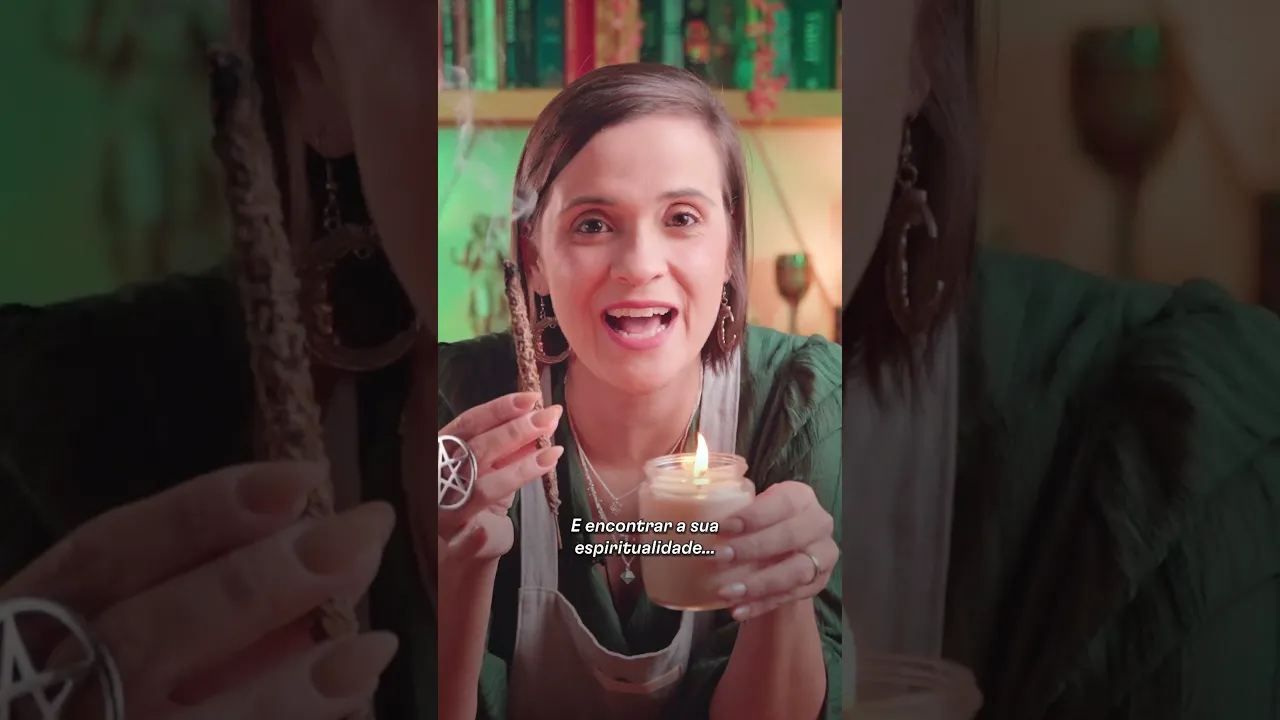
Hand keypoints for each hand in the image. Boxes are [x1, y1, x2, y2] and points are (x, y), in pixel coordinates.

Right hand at [0, 462, 396, 719]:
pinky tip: (350, 694)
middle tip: (360, 539)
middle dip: (257, 584)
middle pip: (144, 638)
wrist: (82, 713)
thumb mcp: (131, 609)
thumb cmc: (106, 670)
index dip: (202, 512)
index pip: (106, 555)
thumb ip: (203, 579)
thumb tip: (313, 539)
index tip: (302, 478)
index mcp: (31, 621)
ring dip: (287, 688)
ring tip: (374, 646)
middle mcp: (48, 689)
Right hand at [437, 392, 564, 562]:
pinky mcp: (451, 546)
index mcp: (443, 453)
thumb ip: (512, 449)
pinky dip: (472, 539)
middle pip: (477, 450)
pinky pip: (460, 543)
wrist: (460, 553)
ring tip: (551, 455)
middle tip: (548, 419)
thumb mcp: (494, 469)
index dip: (499, 409)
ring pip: (480, 489)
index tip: (532, 399)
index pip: (469, 424)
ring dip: (517, 471)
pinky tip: (485, 532)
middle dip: (516, 431)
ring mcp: (444, 511)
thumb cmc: (476, 500)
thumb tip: (543, 421)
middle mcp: (439, 478)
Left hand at [712, 481, 838, 620]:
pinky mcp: (818, 583)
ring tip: (727, 592)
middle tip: (717, 557)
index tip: (722, 527)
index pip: (781, 503)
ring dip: (758, 583)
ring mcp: (822, 556)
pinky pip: (789, 597)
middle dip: (751, 548)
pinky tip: (738, 610)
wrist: (784, 551)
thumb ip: (729, 498)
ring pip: (795, 572)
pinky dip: (761, 604)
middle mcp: (818, 524)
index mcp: (801, 497)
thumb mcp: (752, 506)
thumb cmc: (762, 523)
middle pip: (789, 537)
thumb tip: (687, 500)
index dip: (752, 516)